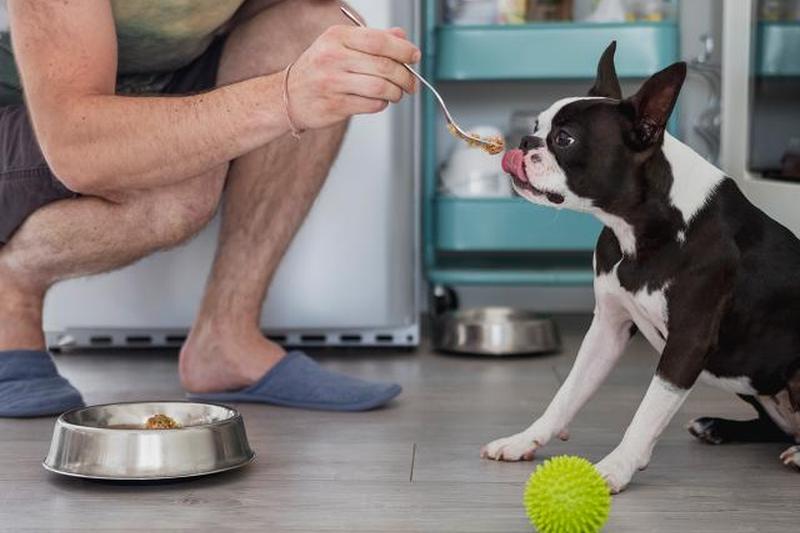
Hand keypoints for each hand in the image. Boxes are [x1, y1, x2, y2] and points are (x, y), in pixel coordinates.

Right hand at [286, 25, 420, 129]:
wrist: (289, 95)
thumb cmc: (318, 68)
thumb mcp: (340, 44)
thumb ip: (372, 39)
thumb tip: (401, 36)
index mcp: (337, 37)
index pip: (379, 40)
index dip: (402, 49)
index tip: (414, 56)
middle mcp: (333, 58)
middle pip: (384, 66)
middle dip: (405, 76)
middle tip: (411, 82)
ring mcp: (333, 83)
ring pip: (380, 88)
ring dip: (396, 93)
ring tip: (397, 93)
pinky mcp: (335, 106)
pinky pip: (371, 105)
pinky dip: (382, 104)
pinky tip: (379, 100)